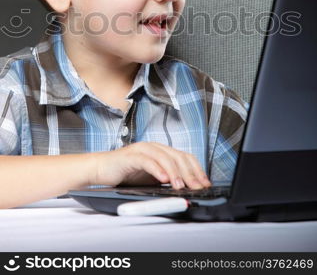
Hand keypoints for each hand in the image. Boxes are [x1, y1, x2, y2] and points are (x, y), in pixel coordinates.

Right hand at [92, 142, 210, 189]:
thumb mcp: (152, 177)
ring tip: (181, 185)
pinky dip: (157, 169)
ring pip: (165, 157)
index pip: (184, 157)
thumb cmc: (126, 173)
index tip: (204, 183)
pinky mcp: (131, 156)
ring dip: (175, 172)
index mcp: (161, 151)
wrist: (102, 169)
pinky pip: (147, 161)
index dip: (196, 170)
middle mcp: (154, 147)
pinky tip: (163, 179)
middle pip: (178, 156)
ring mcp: (143, 150)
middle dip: (190, 173)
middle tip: (196, 187)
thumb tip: (186, 188)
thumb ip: (167, 179)